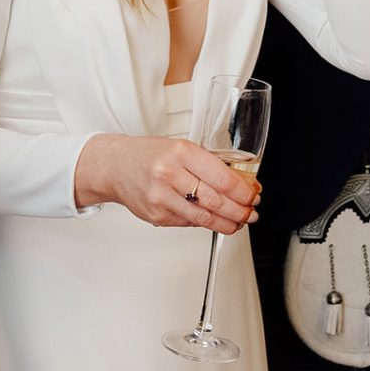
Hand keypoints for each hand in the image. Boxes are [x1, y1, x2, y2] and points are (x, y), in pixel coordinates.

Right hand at [73, 134, 259, 231]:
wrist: (115, 166)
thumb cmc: (149, 155)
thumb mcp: (180, 147)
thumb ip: (207, 164)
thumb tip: (239, 185)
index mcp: (181, 152)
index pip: (222, 178)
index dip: (243, 191)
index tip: (253, 195)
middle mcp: (170, 174)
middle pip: (216, 201)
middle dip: (239, 211)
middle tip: (251, 213)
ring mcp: (162, 197)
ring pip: (204, 218)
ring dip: (227, 223)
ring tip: (239, 222)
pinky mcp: (157, 216)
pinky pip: (189, 222)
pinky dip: (205, 223)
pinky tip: (214, 220)